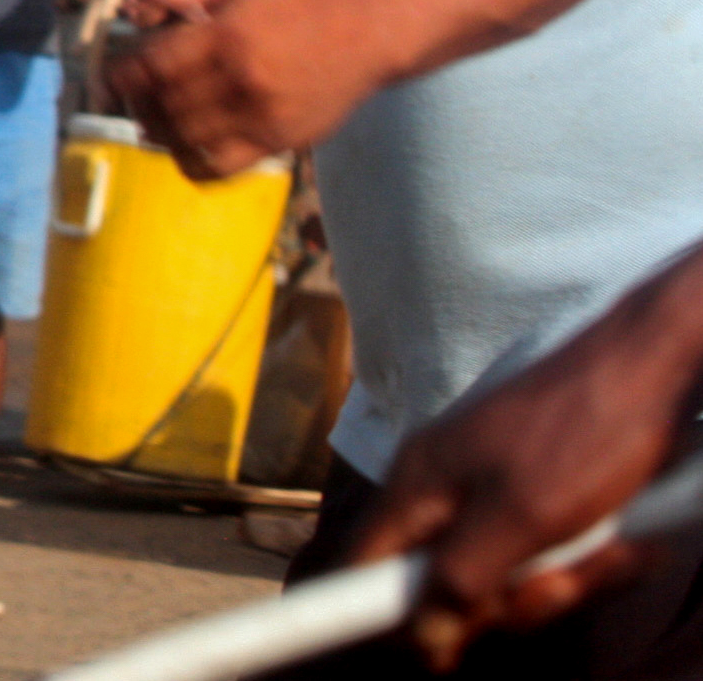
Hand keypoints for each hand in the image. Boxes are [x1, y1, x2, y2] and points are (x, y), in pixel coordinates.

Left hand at [103, 0, 386, 178]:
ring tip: (151, 116)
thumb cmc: (292, 0)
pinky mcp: (279, 141)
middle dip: (139, 101)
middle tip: (131, 95)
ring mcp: (263, 115)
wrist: (368, 30)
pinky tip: (181, 145)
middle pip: (167, 104)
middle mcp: (244, 80)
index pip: (155, 66)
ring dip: (159, 130)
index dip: (123, 74)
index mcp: (228, 36)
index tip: (113, 73)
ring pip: (187, 137)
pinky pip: (219, 165)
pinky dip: (189, 162)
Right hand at [341, 261, 702, 669]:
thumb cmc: (582, 431)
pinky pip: (545, 551)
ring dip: (565, 579)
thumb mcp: (523, 518)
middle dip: (511, 599)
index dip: (377, 614)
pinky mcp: (535, 490)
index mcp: (420, 483)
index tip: (422, 653)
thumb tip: (420, 638)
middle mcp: (444, 487)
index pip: (365, 564)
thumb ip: (461, 577)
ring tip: (609, 549)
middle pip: (446, 584)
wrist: (653, 365)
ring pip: (507, 573)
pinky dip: (587, 556)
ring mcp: (490, 487)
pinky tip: (622, 539)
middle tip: (560, 582)